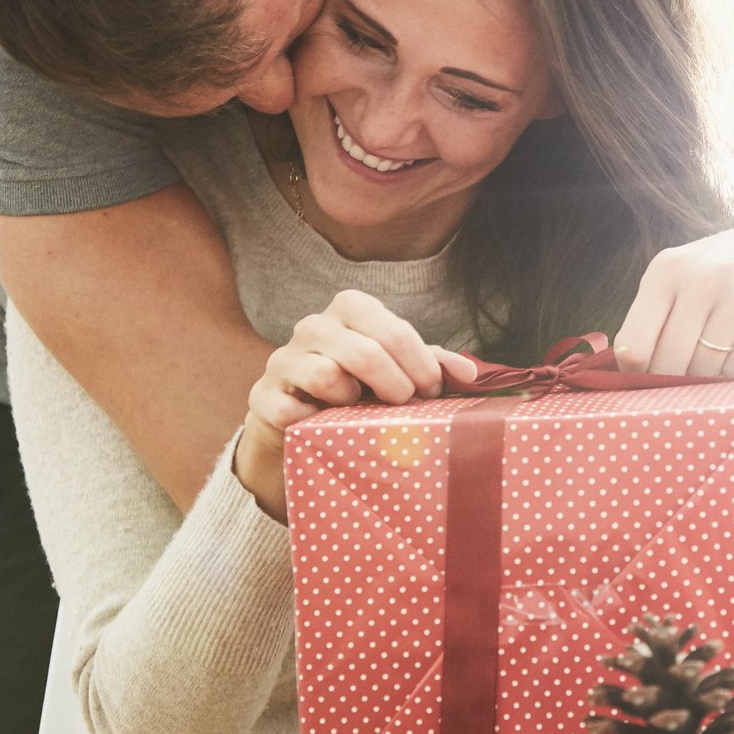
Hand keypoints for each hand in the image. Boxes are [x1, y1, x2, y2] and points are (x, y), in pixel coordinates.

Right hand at [236, 290, 477, 520]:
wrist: (299, 416)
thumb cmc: (357, 385)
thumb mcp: (395, 368)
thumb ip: (431, 364)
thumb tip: (470, 374)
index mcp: (350, 308)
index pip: (395, 331)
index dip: (421, 366)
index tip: (431, 391)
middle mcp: (313, 326)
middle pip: (365, 353)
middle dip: (395, 386)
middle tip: (406, 405)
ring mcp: (284, 359)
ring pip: (326, 376)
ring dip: (352, 402)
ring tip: (358, 410)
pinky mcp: (262, 396)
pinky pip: (289, 410)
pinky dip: (311, 422)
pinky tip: (322, 425)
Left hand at [613, 212, 733, 375]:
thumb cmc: (729, 272)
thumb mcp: (684, 275)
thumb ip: (652, 314)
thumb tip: (620, 373)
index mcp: (666, 269)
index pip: (633, 347)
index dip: (638, 375)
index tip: (650, 381)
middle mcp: (701, 275)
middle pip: (670, 363)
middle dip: (675, 382)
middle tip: (686, 382)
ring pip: (707, 368)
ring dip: (710, 378)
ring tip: (718, 362)